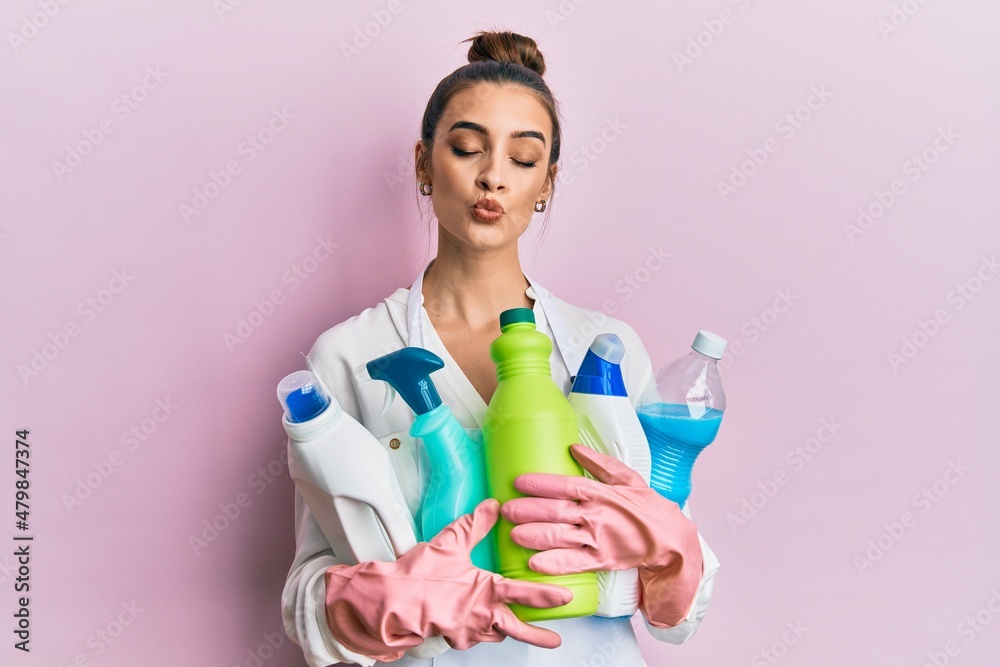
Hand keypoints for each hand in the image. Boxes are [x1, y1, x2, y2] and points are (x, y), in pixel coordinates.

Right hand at [324, 498, 572, 661]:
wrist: (393, 604)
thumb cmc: (420, 579)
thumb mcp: (450, 543)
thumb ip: (475, 524)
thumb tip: (492, 506)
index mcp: (487, 591)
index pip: (526, 593)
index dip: (548, 594)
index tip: (565, 596)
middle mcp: (482, 615)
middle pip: (518, 629)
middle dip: (539, 636)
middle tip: (554, 641)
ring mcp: (468, 631)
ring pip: (494, 633)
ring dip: (503, 630)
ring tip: (508, 627)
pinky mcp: (452, 639)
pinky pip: (471, 637)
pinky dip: (476, 630)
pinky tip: (472, 622)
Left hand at [501, 443, 702, 626]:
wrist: (670, 539)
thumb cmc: (646, 506)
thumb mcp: (627, 478)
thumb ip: (599, 463)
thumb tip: (573, 446)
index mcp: (600, 492)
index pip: (565, 486)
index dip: (540, 484)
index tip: (519, 482)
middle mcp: (596, 515)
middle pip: (556, 512)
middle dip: (528, 510)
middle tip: (506, 509)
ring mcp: (598, 539)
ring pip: (560, 537)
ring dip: (534, 536)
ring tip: (513, 534)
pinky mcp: (601, 560)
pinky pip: (574, 563)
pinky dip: (554, 564)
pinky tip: (535, 563)